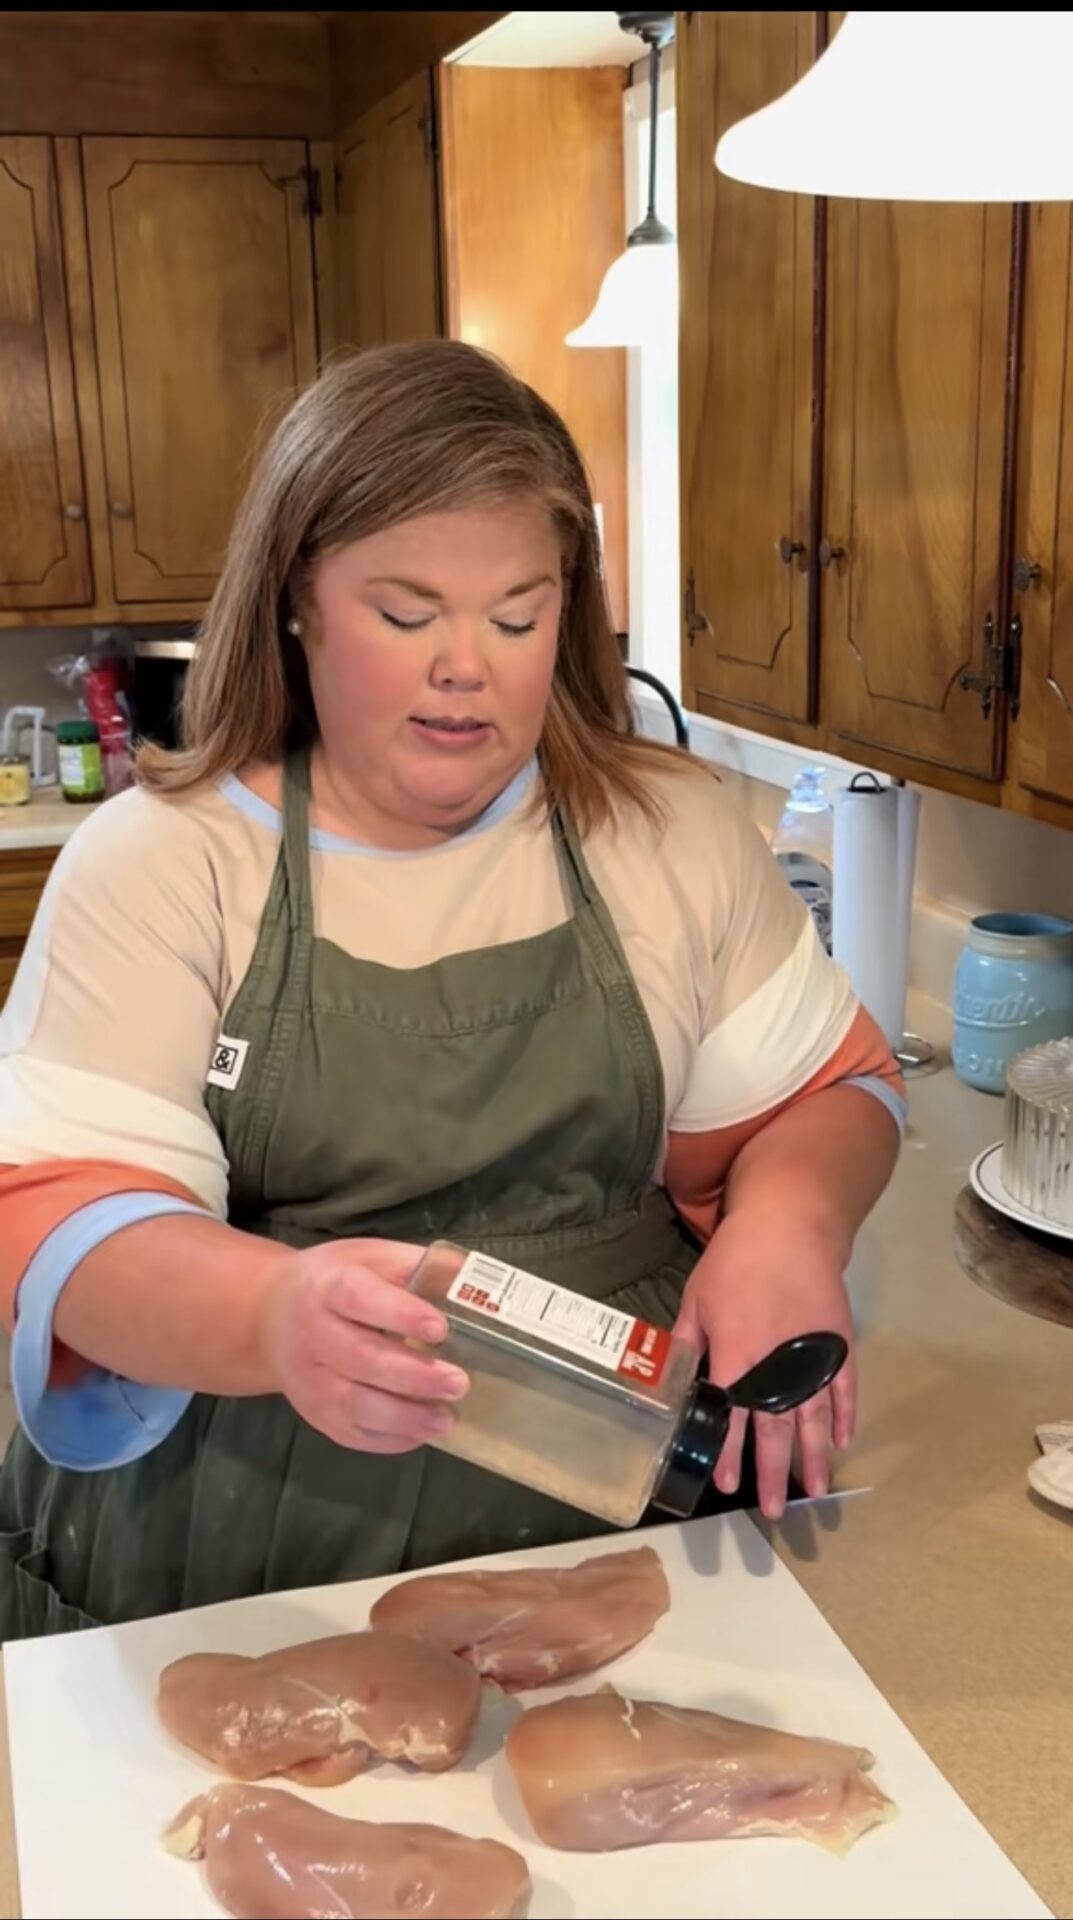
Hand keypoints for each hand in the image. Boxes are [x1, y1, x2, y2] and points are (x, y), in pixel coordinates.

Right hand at [261, 1238, 467, 1453]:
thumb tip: (471, 1278)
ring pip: (354, 1405)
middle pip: (362, 1359)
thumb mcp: (369, 1257)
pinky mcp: (315, 1413)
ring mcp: (309, 1380)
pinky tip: (421, 1433)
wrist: (270, 1316)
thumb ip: (416, 1266)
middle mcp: (312, 1335)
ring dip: (405, 1417)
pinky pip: (351, 1434)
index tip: (440, 1328)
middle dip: (414, 1375)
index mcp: (328, 1287)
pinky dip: (390, 1439)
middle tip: (459, 1382)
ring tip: (446, 1418)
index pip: (359, 1298)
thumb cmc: (334, 1282)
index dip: (400, 1314)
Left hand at [673, 1212, 854, 1520]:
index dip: (729, 1455)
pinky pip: (844, 1389)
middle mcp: (777, 1366)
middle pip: (777, 1431)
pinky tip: (844, 1441)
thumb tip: (672, 1381)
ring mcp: (813, 1357)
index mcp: (738, 1357)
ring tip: (816, 1493)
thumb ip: (687, 1343)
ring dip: (814, 1459)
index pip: (732, 1419)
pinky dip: (845, 1416)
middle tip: (773, 1511)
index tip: (726, 1485)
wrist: (789, 1226)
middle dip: (773, 1474)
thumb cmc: (734, 1261)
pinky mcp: (839, 1344)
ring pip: (815, 1420)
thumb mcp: (696, 1299)